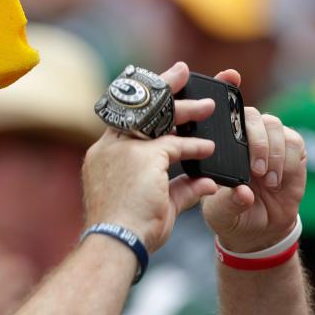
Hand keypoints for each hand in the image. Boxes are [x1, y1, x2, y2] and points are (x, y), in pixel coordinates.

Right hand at [83, 62, 218, 251]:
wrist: (116, 243)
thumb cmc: (129, 231)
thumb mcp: (156, 205)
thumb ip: (181, 189)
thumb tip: (207, 182)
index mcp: (103, 156)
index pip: (125, 121)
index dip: (143, 104)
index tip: (159, 89)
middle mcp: (109, 148)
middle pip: (138, 107)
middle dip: (163, 86)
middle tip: (182, 70)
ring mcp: (124, 150)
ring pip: (158, 119)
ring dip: (185, 110)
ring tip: (210, 105)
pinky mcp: (143, 158)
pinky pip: (176, 146)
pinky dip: (195, 147)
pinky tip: (211, 150)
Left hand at [200, 70, 306, 251]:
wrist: (257, 229)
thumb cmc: (229, 213)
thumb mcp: (220, 212)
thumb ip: (229, 201)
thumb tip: (244, 193)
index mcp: (217, 142)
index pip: (219, 108)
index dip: (225, 86)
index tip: (232, 76)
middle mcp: (242, 135)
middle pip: (250, 114)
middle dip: (255, 139)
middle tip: (255, 169)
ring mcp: (268, 139)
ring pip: (274, 125)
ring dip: (271, 152)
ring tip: (266, 180)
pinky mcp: (291, 149)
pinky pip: (294, 141)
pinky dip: (287, 160)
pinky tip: (278, 182)